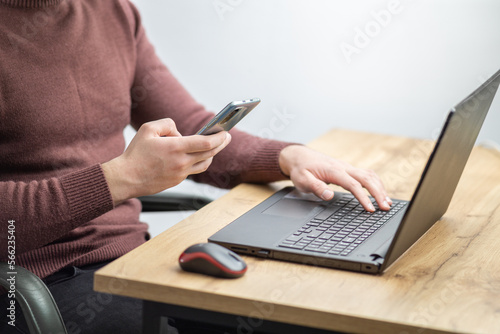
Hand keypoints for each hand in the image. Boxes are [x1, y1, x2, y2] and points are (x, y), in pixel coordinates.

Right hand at [102, 118, 230, 204]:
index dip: (219, 137)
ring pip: (204, 164)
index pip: (206, 143)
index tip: (226, 133)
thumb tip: (179, 132)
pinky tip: (194, 156)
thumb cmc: (136, 153)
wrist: (127, 178)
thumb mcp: (148, 129)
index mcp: (176, 148)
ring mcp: (181, 174)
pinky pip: (192, 170)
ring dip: (211, 155)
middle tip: (226, 138)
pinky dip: (196, 162)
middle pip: (210, 154)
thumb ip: (167, 124)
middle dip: (221, 144)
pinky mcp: (177, 181)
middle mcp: (181, 162)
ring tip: (213, 147)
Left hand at [279, 145, 391, 211]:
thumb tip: (329, 196)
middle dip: (378, 193)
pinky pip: (366, 175)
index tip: (370, 209)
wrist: (299, 156)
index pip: (353, 185)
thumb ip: (316, 187)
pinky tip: (380, 193)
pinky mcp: (348, 169)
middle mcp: (343, 167)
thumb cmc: (301, 169)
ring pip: (369, 175)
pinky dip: (376, 183)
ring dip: (380, 188)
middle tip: (385, 208)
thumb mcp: (302, 180)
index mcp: (333, 170)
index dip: (363, 197)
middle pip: (366, 179)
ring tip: (387, 203)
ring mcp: (347, 167)